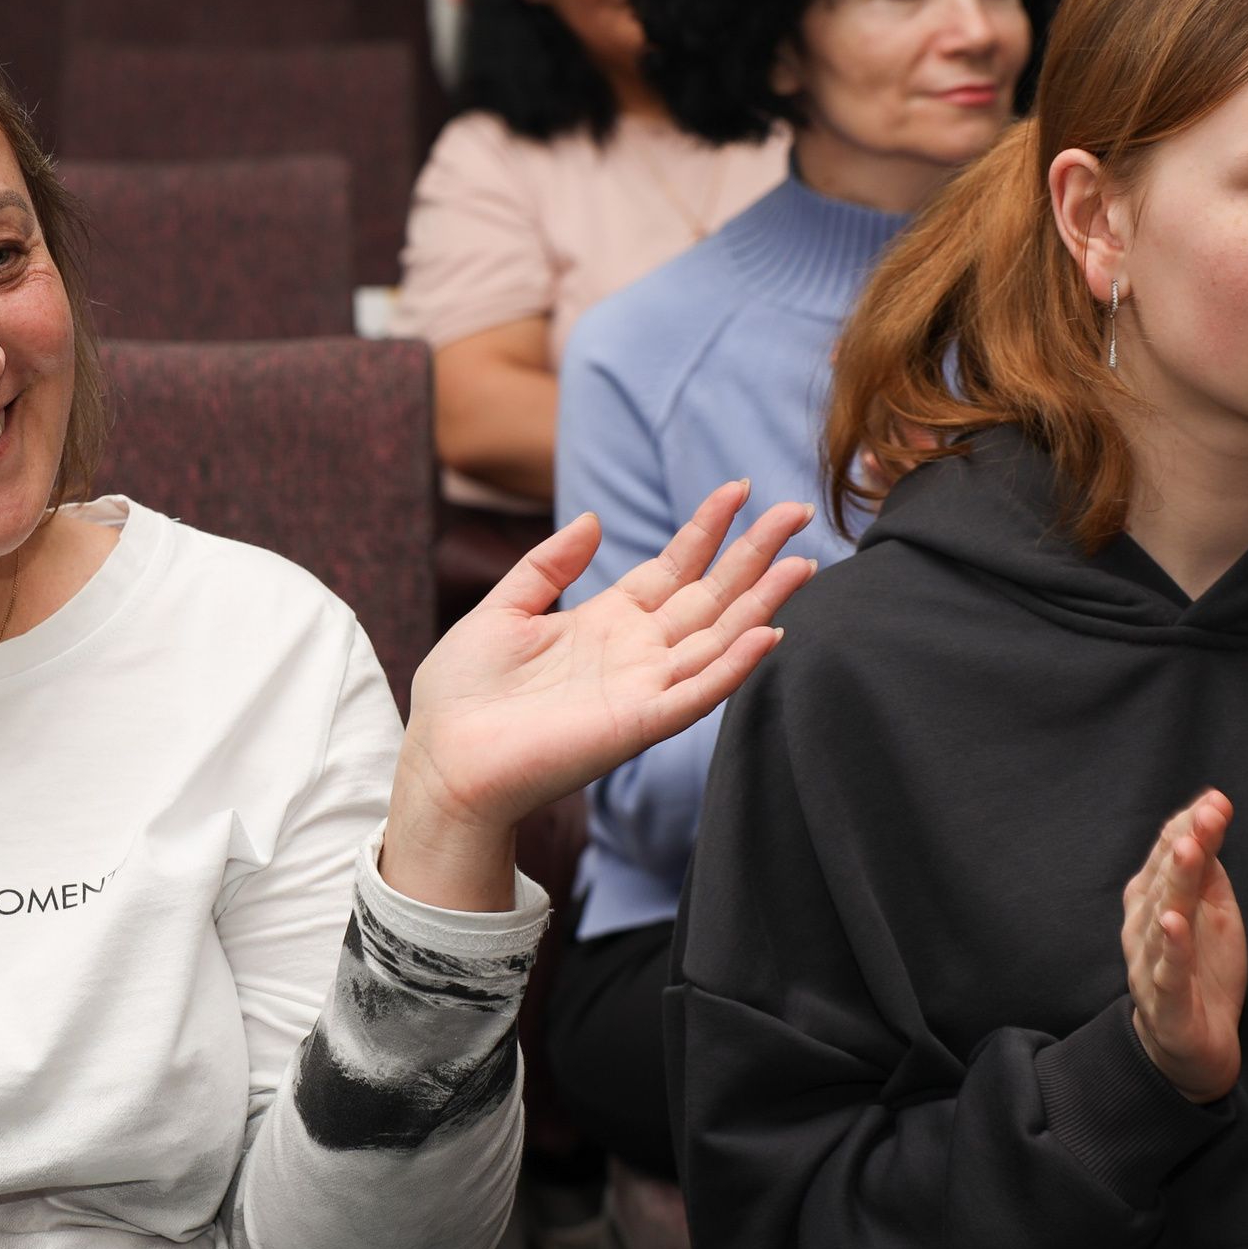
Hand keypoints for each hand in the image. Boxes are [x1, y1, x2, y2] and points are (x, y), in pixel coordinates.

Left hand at [384, 480, 815, 909]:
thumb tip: (593, 519)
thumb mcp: (502, 610)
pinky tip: (766, 634)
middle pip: (710, 596)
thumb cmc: (462, 695)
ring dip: (761, 603)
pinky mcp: (636, 725)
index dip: (707, 529)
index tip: (740, 488)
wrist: (443, 759)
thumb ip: (548, 565)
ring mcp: (641, 689)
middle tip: (798, 511)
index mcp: (604, 623)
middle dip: (754, 555)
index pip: (673, 568)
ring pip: (717, 639)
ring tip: (804, 563)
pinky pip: (696, 694)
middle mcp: (634, 654)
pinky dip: (733, 667)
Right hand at [1121, 790, 1245, 1104]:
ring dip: (1175, 883)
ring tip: (1188, 852)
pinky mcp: (1164, 999)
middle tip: (1205, 817)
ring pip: (1162, 918)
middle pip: (1165, 881)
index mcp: (1154, 901)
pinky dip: (1170, 946)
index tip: (1216, 802)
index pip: (1167, 857)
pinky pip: (1166, 970)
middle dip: (1185, 846)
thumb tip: (1211, 812)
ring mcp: (1150, 962)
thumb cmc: (1201, 970)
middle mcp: (1144, 926)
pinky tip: (1173, 922)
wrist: (1193, 1044)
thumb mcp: (1213, 911)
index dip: (1190, 828)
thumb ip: (1208, 867)